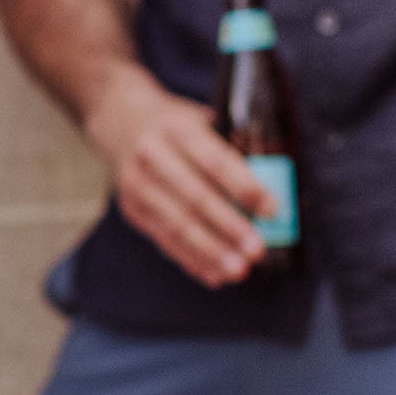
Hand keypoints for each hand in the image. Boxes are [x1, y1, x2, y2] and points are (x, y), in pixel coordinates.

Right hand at [90, 67, 270, 288]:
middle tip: (256, 250)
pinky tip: (214, 274)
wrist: (123, 121)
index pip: (214, 160)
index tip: (271, 210)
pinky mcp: (131, 209)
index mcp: (177, 128)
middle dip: (229, 227)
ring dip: (210, 251)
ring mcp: (136, 184)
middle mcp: (152, 154)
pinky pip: (164, 240)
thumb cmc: (178, 126)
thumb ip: (231, 148)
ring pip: (177, 224)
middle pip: (195, 196)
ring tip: (238, 270)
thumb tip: (272, 188)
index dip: (244, 187)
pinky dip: (191, 260)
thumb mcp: (203, 120)